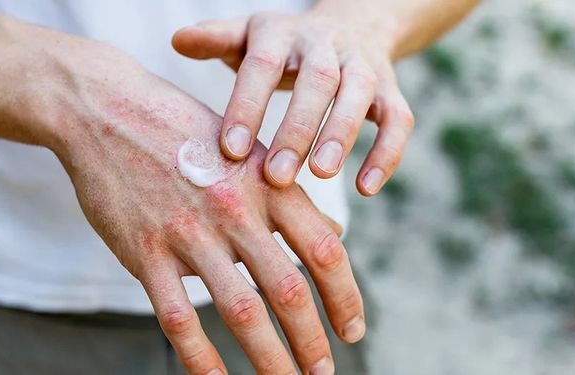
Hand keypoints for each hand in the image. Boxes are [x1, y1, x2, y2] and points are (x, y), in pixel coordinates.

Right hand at [49, 51, 363, 373]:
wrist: (108, 110)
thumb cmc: (188, 132)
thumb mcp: (251, 151)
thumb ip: (293, 199)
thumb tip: (335, 237)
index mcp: (268, 183)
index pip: (324, 250)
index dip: (345, 297)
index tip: (353, 329)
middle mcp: (235, 209)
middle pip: (288, 289)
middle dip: (312, 340)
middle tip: (325, 370)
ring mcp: (188, 231)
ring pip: (240, 310)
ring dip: (270, 357)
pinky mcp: (144, 250)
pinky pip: (176, 316)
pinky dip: (200, 357)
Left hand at [172, 10, 414, 195]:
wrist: (350, 24)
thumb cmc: (284, 47)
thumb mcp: (249, 38)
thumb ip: (217, 40)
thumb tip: (177, 40)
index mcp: (281, 34)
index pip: (262, 65)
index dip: (248, 106)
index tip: (231, 152)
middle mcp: (324, 44)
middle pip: (316, 80)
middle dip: (297, 128)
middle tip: (277, 177)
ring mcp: (362, 64)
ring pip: (360, 93)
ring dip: (342, 134)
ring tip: (321, 174)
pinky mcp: (390, 88)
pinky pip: (398, 118)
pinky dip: (386, 153)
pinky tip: (366, 189)